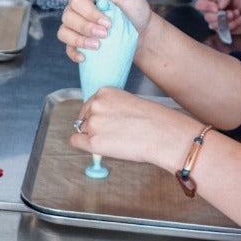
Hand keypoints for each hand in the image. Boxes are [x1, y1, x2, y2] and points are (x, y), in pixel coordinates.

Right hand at [58, 0, 151, 62]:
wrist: (141, 31)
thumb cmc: (134, 8)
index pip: (76, 1)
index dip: (90, 13)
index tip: (108, 21)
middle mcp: (77, 9)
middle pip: (68, 17)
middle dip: (86, 27)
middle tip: (105, 34)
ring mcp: (75, 27)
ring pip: (64, 32)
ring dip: (79, 40)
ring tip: (97, 46)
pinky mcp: (78, 43)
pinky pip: (67, 48)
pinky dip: (73, 53)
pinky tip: (84, 57)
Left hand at [69, 87, 197, 171]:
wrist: (165, 134)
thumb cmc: (154, 120)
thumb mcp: (129, 102)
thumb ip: (111, 107)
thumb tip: (101, 119)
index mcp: (104, 92)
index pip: (89, 106)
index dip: (97, 116)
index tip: (108, 122)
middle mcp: (95, 105)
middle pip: (84, 119)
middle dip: (94, 126)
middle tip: (114, 133)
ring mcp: (93, 124)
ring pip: (82, 131)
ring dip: (93, 136)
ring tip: (116, 139)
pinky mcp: (93, 142)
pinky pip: (75, 142)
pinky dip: (83, 146)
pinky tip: (98, 147)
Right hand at [195, 0, 240, 34]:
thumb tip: (218, 5)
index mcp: (213, 2)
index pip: (200, 4)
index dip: (206, 6)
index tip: (216, 7)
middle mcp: (213, 13)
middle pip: (207, 17)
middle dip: (220, 15)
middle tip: (231, 12)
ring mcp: (217, 22)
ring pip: (214, 25)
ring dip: (229, 19)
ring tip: (237, 13)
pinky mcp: (223, 30)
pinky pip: (224, 30)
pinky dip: (235, 23)